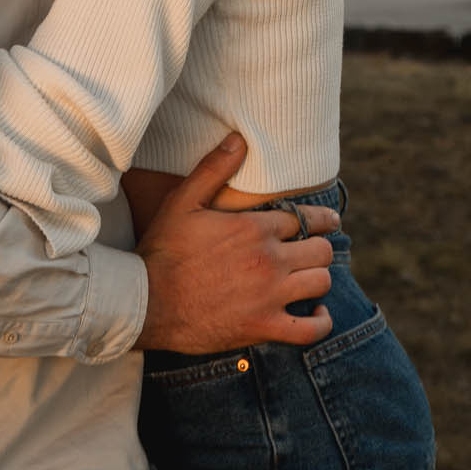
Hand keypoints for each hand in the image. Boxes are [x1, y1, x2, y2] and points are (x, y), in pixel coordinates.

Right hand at [133, 134, 338, 353]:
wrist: (145, 303)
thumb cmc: (162, 251)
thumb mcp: (182, 202)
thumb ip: (213, 169)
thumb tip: (239, 139)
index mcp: (254, 228)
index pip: (304, 218)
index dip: (316, 219)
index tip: (325, 221)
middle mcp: (269, 260)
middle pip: (321, 249)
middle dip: (318, 247)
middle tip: (310, 251)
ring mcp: (269, 296)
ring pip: (321, 282)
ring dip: (318, 278)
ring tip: (306, 277)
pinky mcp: (264, 327)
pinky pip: (310, 330)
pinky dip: (320, 323)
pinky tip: (315, 314)